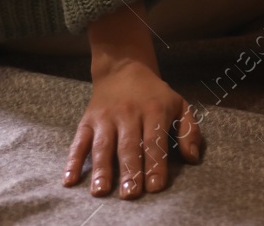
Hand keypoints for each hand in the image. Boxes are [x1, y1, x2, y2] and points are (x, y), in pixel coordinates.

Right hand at [65, 57, 201, 198]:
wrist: (124, 68)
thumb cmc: (155, 95)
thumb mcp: (180, 105)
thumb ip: (190, 131)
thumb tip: (193, 158)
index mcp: (154, 110)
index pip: (155, 141)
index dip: (155, 164)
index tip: (155, 187)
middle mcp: (129, 114)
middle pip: (129, 146)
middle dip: (130, 171)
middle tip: (130, 194)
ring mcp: (105, 118)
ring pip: (103, 146)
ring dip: (102, 169)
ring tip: (101, 191)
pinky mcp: (87, 121)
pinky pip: (79, 142)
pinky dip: (73, 161)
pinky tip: (70, 179)